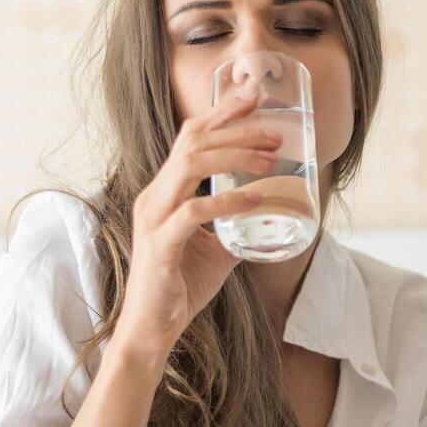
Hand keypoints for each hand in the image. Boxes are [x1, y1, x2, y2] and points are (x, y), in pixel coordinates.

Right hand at [111, 93, 284, 363]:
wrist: (151, 330)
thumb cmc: (179, 287)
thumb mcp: (216, 249)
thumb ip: (236, 228)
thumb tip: (272, 216)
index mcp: (164, 191)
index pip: (189, 138)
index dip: (220, 113)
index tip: (253, 96)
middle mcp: (154, 196)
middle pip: (192, 142)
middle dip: (235, 127)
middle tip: (274, 130)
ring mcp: (154, 218)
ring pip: (190, 166)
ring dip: (235, 156)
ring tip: (270, 157)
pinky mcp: (161, 244)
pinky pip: (194, 211)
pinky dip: (228, 201)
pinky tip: (256, 199)